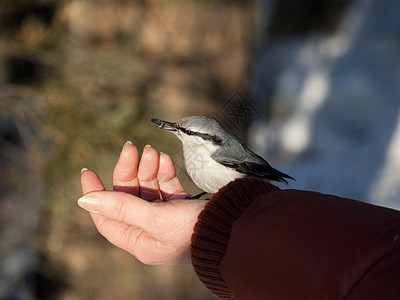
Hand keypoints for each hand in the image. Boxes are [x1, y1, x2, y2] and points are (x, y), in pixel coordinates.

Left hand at [78, 142, 206, 264]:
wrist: (232, 229)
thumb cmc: (193, 230)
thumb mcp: (154, 219)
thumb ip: (122, 207)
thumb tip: (85, 200)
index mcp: (139, 240)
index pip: (107, 217)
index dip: (96, 194)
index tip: (88, 171)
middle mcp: (150, 229)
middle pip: (129, 196)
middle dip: (129, 171)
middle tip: (131, 147)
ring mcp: (166, 217)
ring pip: (147, 187)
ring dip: (148, 167)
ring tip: (153, 151)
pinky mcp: (181, 206)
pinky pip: (166, 186)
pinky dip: (164, 172)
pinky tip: (165, 159)